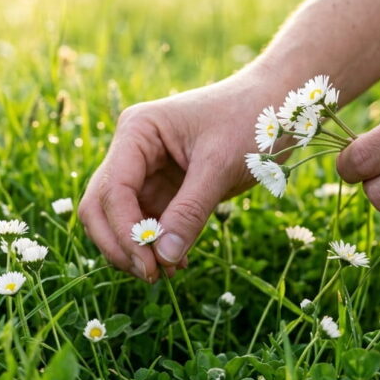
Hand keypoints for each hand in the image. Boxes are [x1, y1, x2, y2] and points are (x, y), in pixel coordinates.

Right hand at [79, 71, 275, 281]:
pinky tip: (179, 263)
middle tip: (151, 275)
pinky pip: (148, 224)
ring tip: (169, 273)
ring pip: (121, 221)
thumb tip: (164, 258)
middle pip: (101, 207)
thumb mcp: (221, 165)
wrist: (278, 104)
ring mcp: (146, 171)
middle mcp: (132, 151)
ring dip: (138, 250)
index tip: (150, 265)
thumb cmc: (251, 120)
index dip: (125, 232)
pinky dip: (156, 246)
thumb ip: (190, 211)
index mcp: (137, 132)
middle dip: (121, 244)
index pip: (112, 190)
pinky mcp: (164, 189)